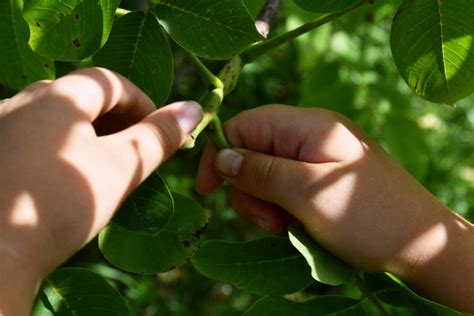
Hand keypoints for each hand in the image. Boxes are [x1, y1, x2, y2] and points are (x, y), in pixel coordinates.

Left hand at [0, 68, 201, 314]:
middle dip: (117, 119)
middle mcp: (21, 101)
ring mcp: (0, 126)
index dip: (142, 102)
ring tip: (106, 166)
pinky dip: (61, 149)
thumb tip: (194, 110)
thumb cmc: (66, 203)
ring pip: (56, 120)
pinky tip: (68, 179)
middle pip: (82, 98)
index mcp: (57, 96)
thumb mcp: (123, 166)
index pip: (111, 81)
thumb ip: (160, 135)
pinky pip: (34, 138)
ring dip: (89, 135)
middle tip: (136, 150)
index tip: (159, 131)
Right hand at [196, 104, 473, 311]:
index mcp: (307, 126)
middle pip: (252, 151)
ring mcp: (316, 157)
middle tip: (270, 221)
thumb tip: (221, 156)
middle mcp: (310, 135)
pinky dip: (281, 208)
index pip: (244, 125)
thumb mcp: (306, 193)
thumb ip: (259, 171)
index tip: (207, 190)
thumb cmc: (366, 216)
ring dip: (265, 203)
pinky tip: (297, 226)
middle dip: (249, 188)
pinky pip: (285, 187)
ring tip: (286, 227)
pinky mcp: (321, 179)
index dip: (220, 154)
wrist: (420, 244)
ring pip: (266, 174)